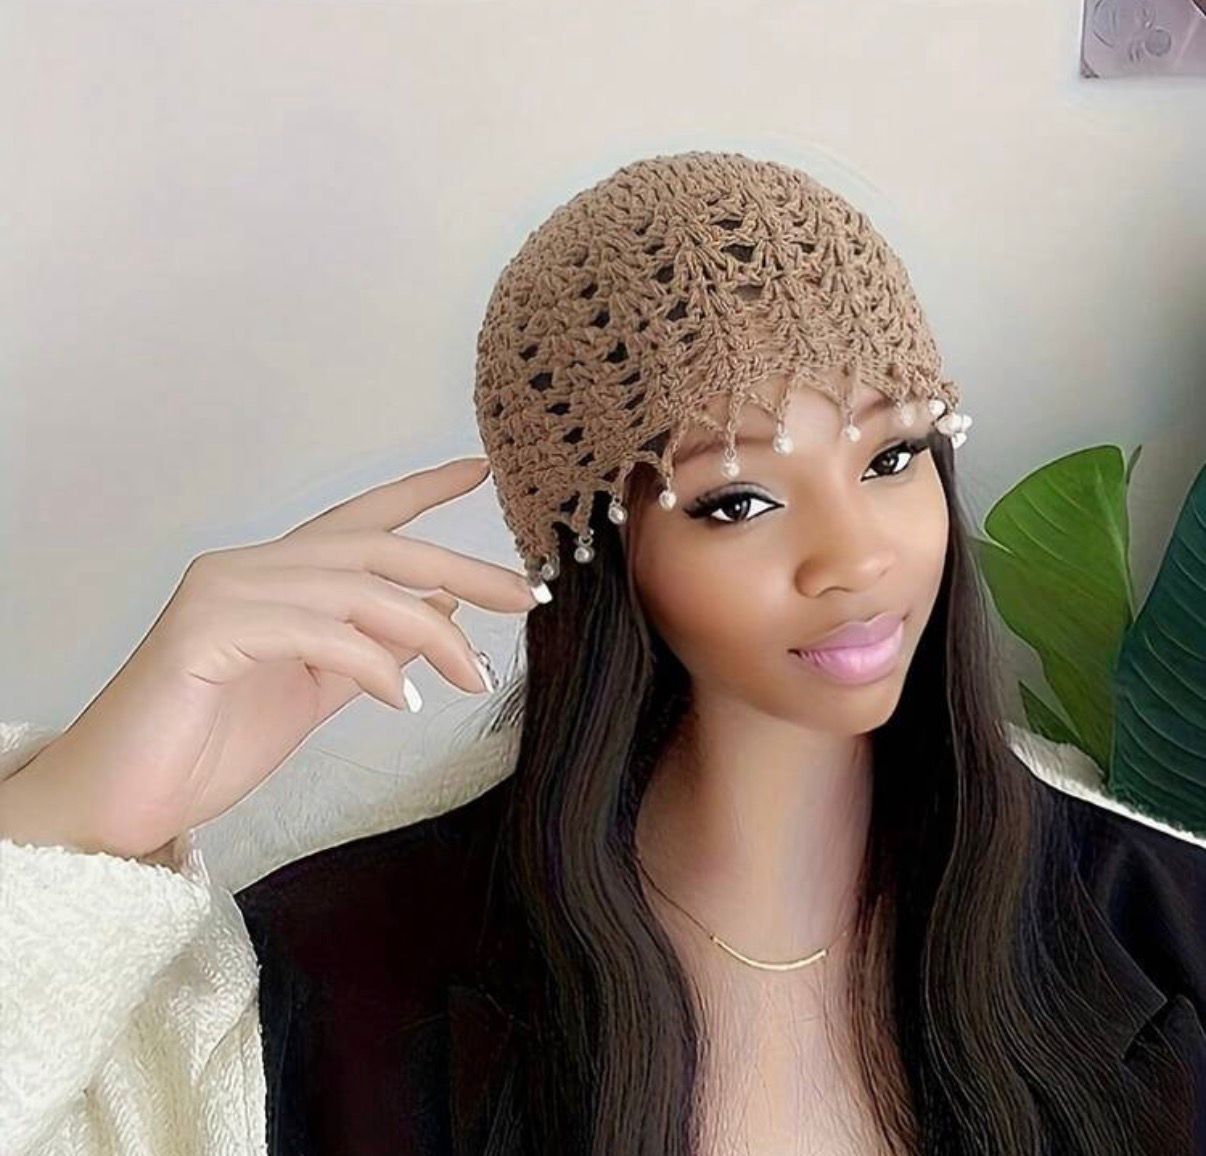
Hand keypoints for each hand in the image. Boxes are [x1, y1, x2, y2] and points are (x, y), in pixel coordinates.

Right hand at [2, 456, 544, 859]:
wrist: (125, 803)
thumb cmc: (210, 744)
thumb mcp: (314, 691)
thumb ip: (371, 649)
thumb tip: (438, 610)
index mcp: (278, 578)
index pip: (362, 520)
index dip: (421, 492)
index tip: (481, 472)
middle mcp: (249, 568)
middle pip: (375, 548)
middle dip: (460, 567)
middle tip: (526, 595)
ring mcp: (222, 593)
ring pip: (354, 589)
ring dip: (429, 633)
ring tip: (474, 676)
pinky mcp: (204, 632)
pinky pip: (312, 632)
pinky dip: (368, 664)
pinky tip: (402, 702)